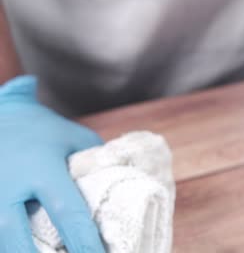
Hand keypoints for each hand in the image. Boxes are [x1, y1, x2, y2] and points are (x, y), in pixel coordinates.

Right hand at [0, 76, 104, 251]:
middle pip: (17, 240)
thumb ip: (95, 163)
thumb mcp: (74, 138)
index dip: (85, 242)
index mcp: (41, 168)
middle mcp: (9, 184)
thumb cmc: (44, 130)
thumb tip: (121, 188)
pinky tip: (27, 247)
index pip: (68, 212)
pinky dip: (8, 243)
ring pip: (1, 240)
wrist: (2, 114)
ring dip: (21, 251)